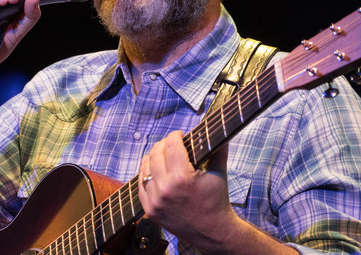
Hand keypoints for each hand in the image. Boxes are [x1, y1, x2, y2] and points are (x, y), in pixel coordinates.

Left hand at [138, 130, 236, 248]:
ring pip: (145, 168)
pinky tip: (152, 169)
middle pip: (156, 153)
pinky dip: (145, 174)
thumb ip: (218, 149)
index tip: (179, 134)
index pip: (172, 145)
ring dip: (152, 157)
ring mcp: (155, 201)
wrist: (212, 232)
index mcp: (183, 177)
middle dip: (163, 144)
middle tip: (170, 143)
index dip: (175, 135)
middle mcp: (166, 188)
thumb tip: (219, 129)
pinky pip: (140, 185)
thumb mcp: (220, 173)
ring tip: (160, 154)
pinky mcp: (150, 210)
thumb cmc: (217, 201)